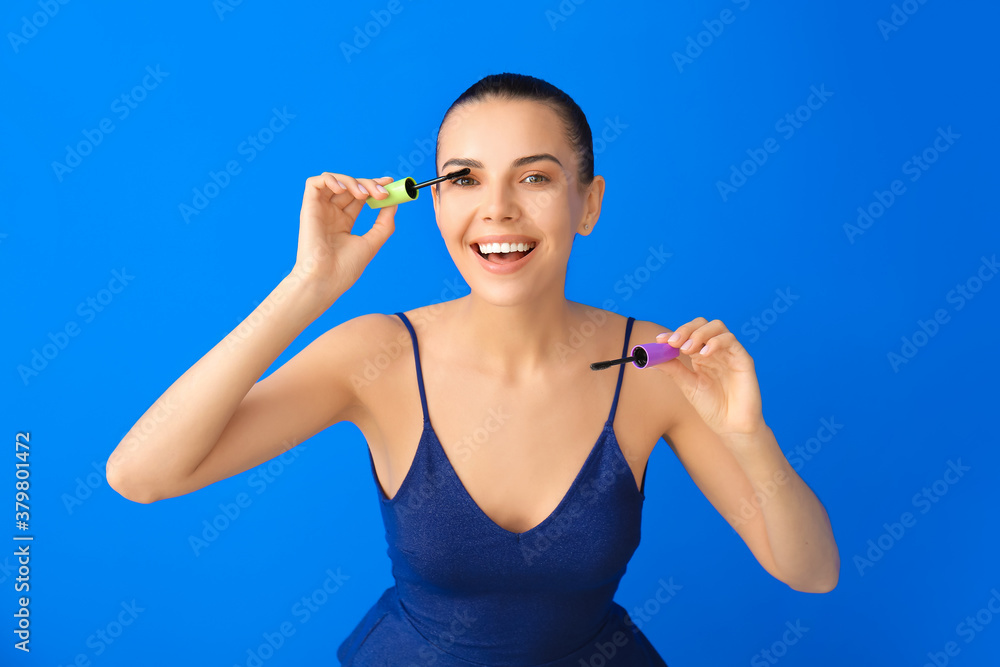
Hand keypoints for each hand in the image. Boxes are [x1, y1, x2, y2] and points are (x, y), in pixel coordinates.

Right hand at [291, 172, 396, 303]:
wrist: (326, 278)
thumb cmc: (345, 267)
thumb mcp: (372, 243)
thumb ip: (384, 223)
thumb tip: (394, 202)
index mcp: (344, 222)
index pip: (360, 197)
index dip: (374, 187)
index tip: (390, 184)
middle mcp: (331, 214)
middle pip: (351, 187)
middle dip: (369, 184)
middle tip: (382, 193)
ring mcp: (320, 210)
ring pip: (335, 180)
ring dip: (352, 181)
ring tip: (364, 195)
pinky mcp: (308, 207)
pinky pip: (314, 183)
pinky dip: (330, 179)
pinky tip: (343, 189)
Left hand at [652, 318, 765, 437]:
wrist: (730, 426)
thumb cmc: (711, 407)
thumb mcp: (687, 385)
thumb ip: (672, 369)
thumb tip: (649, 358)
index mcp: (701, 355)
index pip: (688, 334)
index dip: (673, 333)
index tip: (660, 340)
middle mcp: (715, 350)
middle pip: (702, 324)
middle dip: (685, 330)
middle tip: (673, 343)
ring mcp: (730, 353)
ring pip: (717, 327)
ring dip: (699, 333)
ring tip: (687, 349)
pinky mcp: (743, 359)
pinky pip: (730, 340)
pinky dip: (715, 342)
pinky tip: (703, 355)